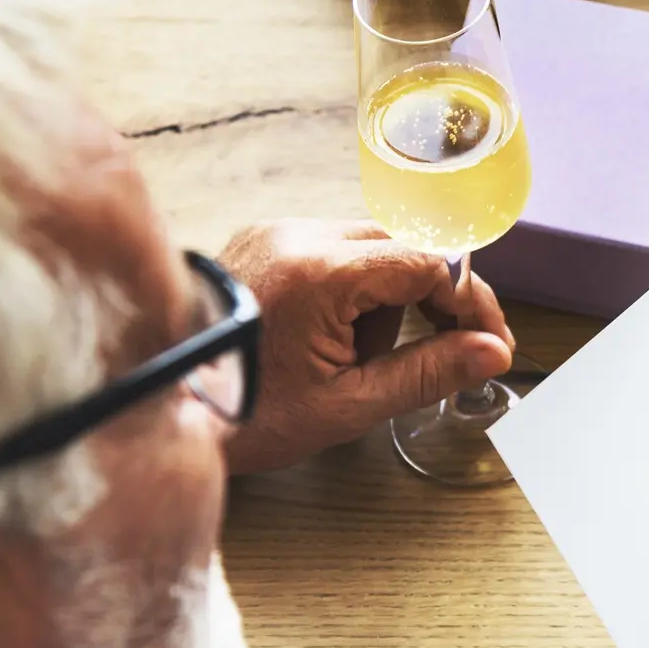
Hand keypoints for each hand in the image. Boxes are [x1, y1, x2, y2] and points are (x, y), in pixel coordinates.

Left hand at [216, 219, 514, 474]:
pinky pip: (334, 252)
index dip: (472, 303)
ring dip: (389, 299)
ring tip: (359, 359)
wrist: (157, 404)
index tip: (490, 344)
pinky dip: (353, 292)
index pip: (431, 262)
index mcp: (321, 273)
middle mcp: (298, 235)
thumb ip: (428, 372)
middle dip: (433, 301)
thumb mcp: (348, 405)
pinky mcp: (263, 241)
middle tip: (446, 354)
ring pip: (373, 249)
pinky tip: (334, 338)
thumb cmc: (244, 415)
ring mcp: (277, 232)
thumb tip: (491, 353)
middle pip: (406, 248)